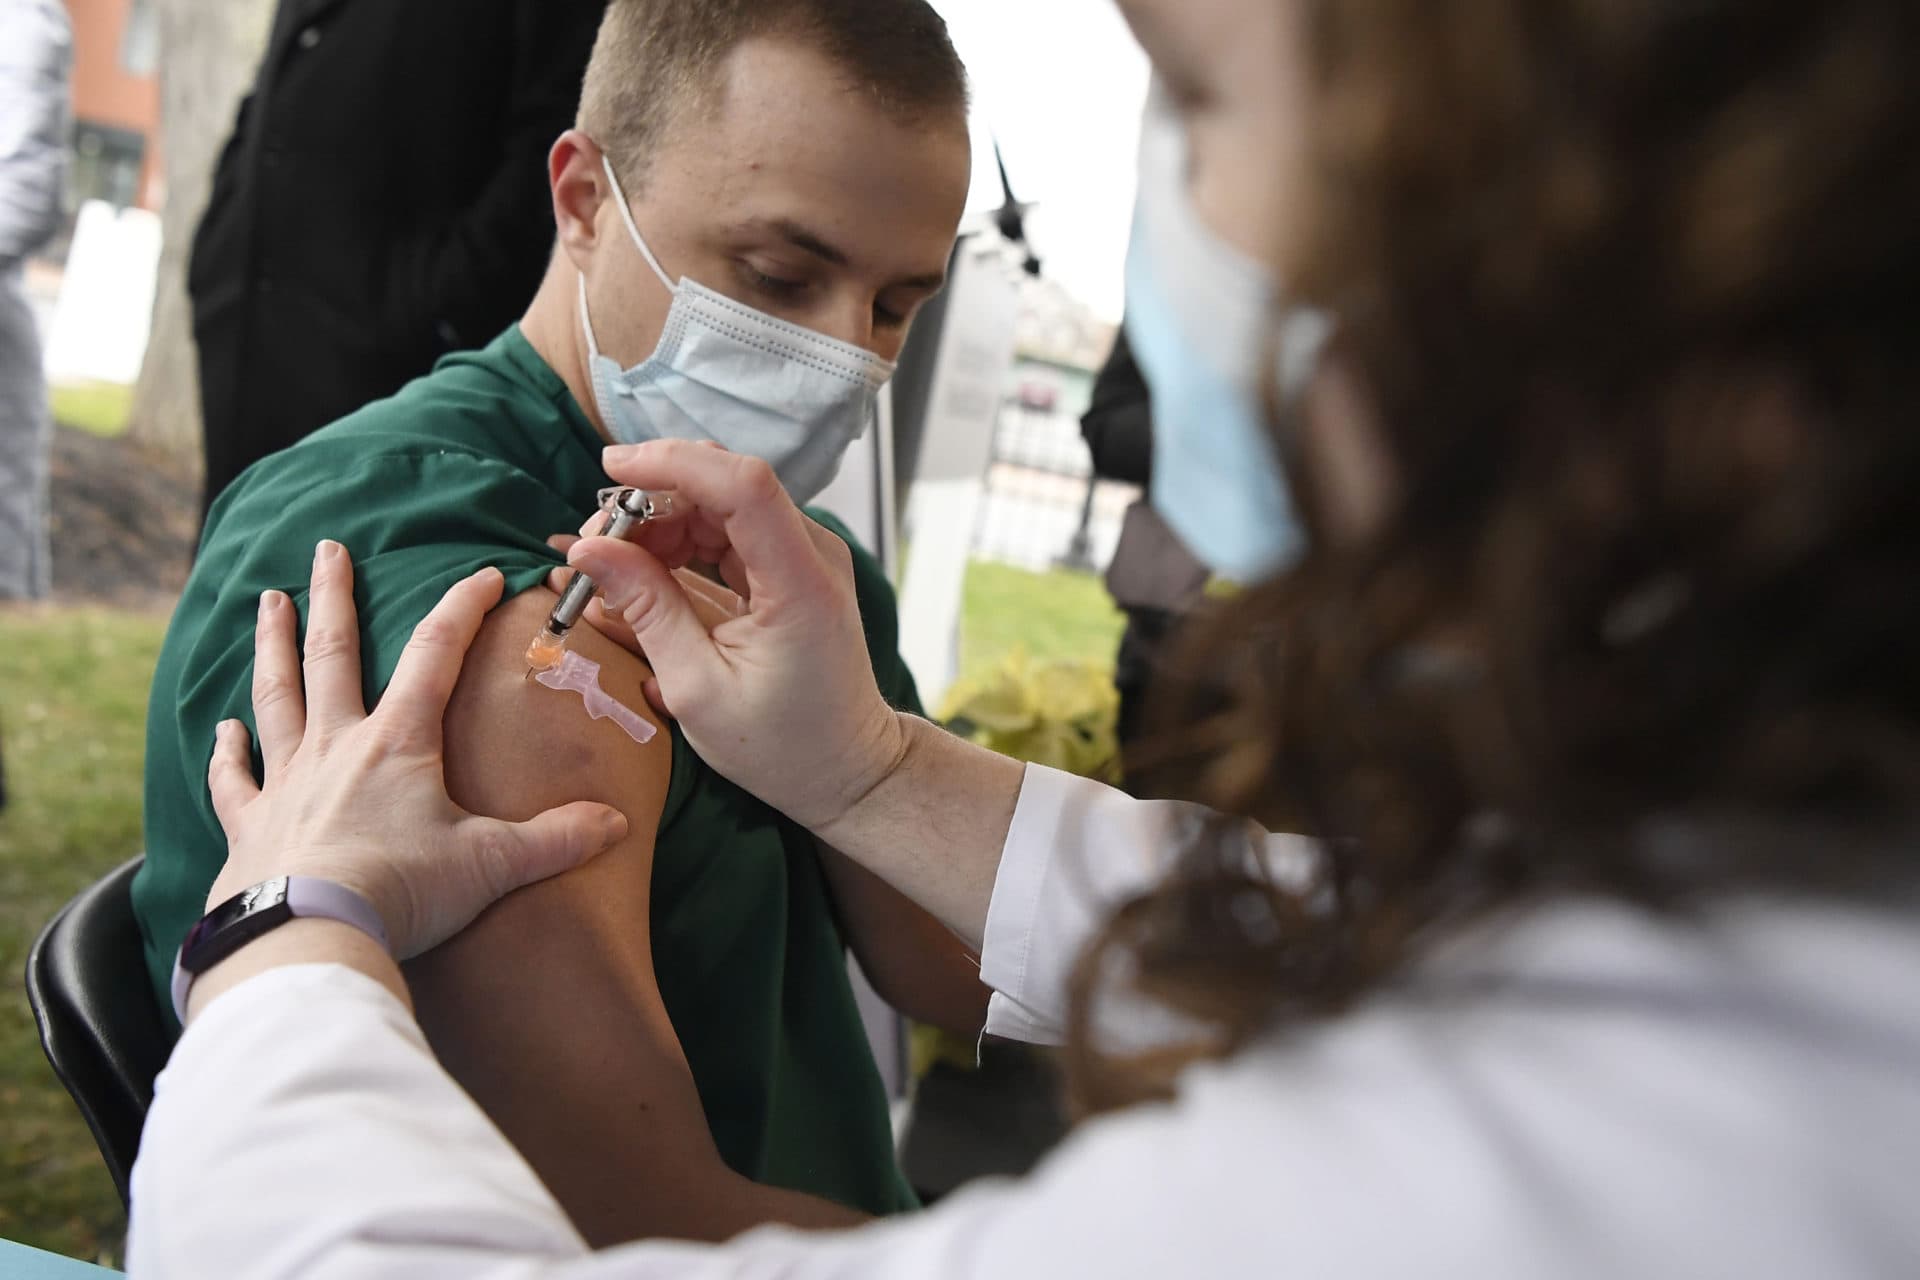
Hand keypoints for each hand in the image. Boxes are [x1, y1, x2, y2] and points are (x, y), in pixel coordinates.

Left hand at [205, 540, 629, 958]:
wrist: (308, 935)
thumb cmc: (400, 891)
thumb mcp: (491, 864)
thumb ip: (554, 839)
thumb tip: (615, 823)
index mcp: (398, 741)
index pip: (435, 654)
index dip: (463, 608)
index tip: (484, 575)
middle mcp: (337, 745)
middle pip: (333, 654)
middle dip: (334, 596)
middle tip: (327, 549)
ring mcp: (286, 781)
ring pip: (276, 695)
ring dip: (273, 645)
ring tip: (268, 602)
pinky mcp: (251, 824)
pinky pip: (235, 777)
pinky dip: (227, 751)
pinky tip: (223, 728)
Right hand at [565, 441, 905, 830]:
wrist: (845, 766)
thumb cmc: (779, 745)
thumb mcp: (697, 689)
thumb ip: (647, 611)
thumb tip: (587, 550)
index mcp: (800, 584)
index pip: (743, 486)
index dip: (674, 464)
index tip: (609, 470)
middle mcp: (812, 554)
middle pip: (724, 487)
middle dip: (650, 501)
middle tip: (593, 544)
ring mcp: (805, 555)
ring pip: (720, 504)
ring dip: (659, 522)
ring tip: (610, 567)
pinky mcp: (790, 565)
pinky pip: (728, 529)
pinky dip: (680, 542)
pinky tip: (640, 572)